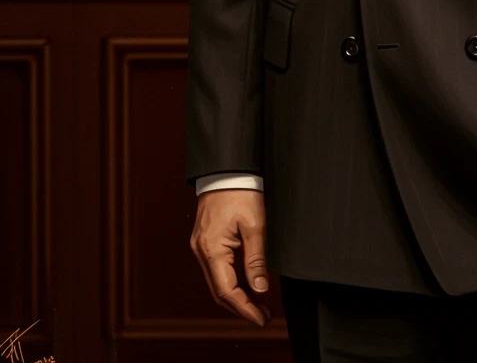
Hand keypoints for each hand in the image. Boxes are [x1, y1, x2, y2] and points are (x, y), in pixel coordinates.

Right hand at [190, 188, 270, 325]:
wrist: (227, 169)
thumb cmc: (240, 191)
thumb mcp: (254, 225)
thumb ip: (256, 260)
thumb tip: (260, 288)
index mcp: (211, 249)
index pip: (227, 291)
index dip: (245, 308)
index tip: (261, 318)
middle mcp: (202, 251)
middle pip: (220, 291)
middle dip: (242, 305)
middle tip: (263, 315)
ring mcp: (202, 247)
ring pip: (219, 281)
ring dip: (238, 294)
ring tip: (261, 302)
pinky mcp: (207, 241)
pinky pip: (218, 268)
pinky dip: (233, 279)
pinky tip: (249, 283)